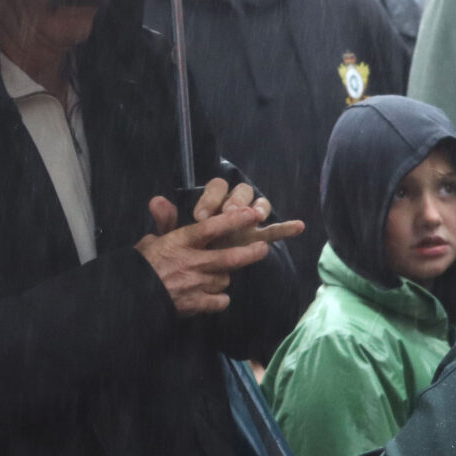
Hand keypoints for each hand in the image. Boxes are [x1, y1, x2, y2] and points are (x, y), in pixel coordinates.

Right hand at [138, 199, 281, 315]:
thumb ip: (164, 224)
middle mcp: (192, 262)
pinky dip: (219, 299)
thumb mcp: (150, 241)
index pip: (211, 228)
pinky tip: (212, 297)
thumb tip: (160, 200)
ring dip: (223, 277)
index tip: (252, 214)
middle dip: (251, 253)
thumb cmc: (140, 267)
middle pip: (230, 258)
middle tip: (263, 248)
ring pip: (225, 279)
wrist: (130, 297)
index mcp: (180, 243)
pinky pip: (220, 301)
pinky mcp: (196, 304)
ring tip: (213, 276)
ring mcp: (196, 284)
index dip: (234, 220)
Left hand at [150, 177, 303, 252]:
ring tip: (255, 217)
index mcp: (214, 201)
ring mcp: (250, 222)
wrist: (200, 268)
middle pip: (242, 192)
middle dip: (236, 202)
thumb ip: (167, 221)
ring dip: (258, 208)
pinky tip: (299, 226)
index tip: (202, 216)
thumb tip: (157, 202)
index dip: (211, 199)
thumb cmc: (188, 249)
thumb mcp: (173, 237)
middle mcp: (234, 207)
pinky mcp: (260, 237)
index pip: (217, 188)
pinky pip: (275, 230)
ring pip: (260, 204)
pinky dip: (287, 228)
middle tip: (230, 215)